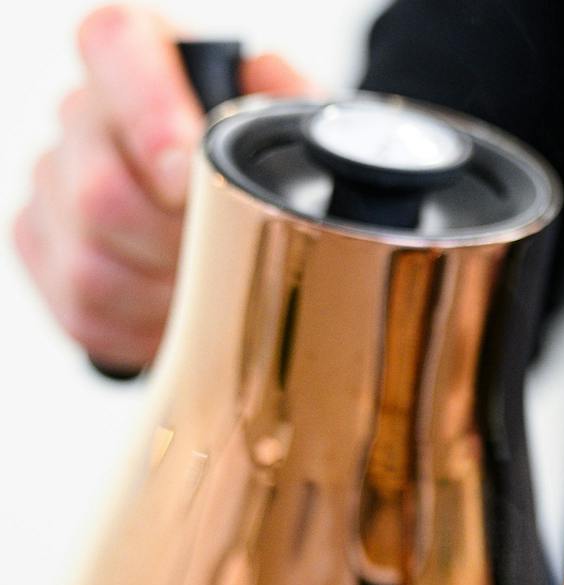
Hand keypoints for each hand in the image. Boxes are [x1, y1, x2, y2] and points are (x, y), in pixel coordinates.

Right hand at [12, 6, 310, 372]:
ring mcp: (53, 183)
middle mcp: (83, 114)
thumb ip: (284, 95)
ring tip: (214, 287)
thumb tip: (272, 86)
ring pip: (91, 262)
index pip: (115, 46)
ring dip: (167, 292)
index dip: (151, 112)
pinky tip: (183, 310)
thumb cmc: (261, 161)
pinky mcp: (44, 249)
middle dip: (178, 243)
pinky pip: (84, 308)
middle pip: (100, 190)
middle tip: (229, 254)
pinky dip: (145, 325)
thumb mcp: (288, 122)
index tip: (188, 170)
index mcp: (138, 55)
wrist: (238, 218)